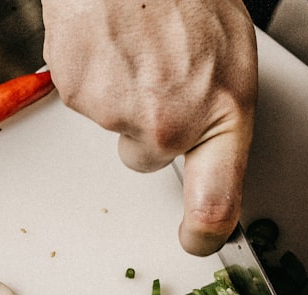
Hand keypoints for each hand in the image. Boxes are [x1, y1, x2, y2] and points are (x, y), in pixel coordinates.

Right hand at [41, 0, 257, 255]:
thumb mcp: (231, 51)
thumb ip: (217, 108)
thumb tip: (206, 143)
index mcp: (221, 112)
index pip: (217, 203)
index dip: (204, 232)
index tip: (198, 239)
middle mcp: (169, 123)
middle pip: (145, 158)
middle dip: (147, 127)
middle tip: (156, 75)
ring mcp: (118, 112)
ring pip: (114, 124)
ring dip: (121, 93)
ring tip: (136, 44)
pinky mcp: (77, 93)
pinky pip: (84, 97)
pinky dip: (93, 74)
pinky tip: (109, 41)